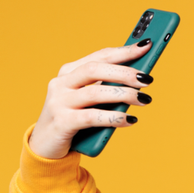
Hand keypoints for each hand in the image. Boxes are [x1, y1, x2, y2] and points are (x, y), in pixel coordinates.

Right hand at [29, 41, 154, 158]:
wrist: (46, 146)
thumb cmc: (74, 119)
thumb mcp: (89, 101)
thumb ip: (106, 89)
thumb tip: (139, 80)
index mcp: (69, 72)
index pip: (99, 56)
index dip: (123, 51)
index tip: (146, 46)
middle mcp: (61, 83)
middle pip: (96, 70)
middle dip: (124, 72)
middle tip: (147, 79)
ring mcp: (60, 102)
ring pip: (95, 93)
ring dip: (123, 95)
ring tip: (144, 100)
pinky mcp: (62, 122)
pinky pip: (92, 118)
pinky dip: (114, 118)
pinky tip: (131, 119)